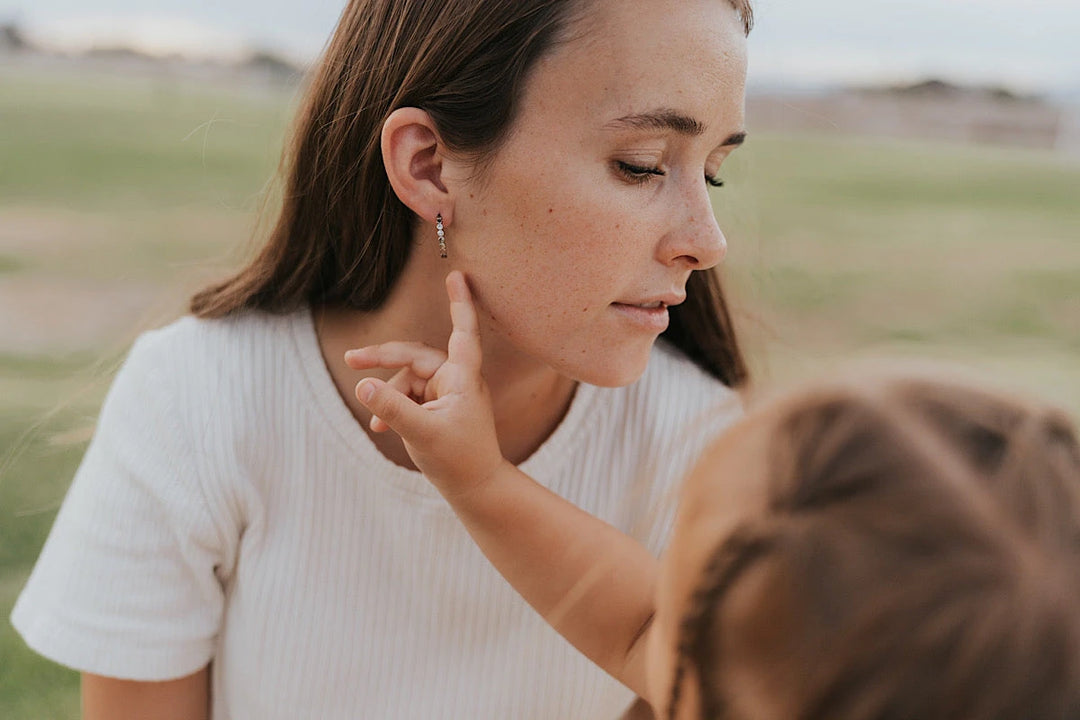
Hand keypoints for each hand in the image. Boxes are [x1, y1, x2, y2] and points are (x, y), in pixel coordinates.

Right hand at [345, 271, 507, 495]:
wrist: (476, 488)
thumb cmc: (458, 459)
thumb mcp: (420, 432)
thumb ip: (391, 408)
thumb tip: (362, 385)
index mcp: (463, 377)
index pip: (463, 332)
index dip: (460, 302)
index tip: (457, 274)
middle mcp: (458, 379)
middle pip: (415, 357)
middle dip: (383, 359)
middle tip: (350, 359)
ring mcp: (449, 392)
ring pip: (408, 379)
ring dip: (388, 396)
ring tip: (376, 424)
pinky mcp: (440, 406)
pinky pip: (410, 396)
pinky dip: (394, 407)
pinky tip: (379, 427)